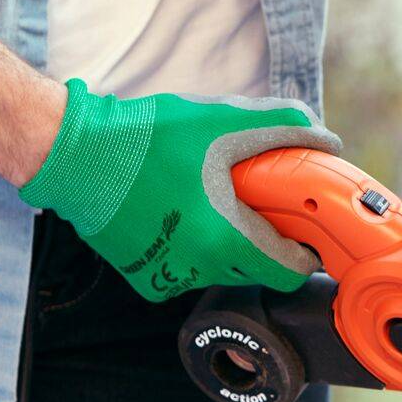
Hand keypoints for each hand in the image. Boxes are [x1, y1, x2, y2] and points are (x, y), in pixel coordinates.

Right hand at [21, 80, 340, 300]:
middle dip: (266, 243)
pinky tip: (180, 215)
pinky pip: (186, 272)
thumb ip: (281, 128)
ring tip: (214, 202)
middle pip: (256, 270)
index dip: (304, 252)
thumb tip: (326, 139)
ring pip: (221, 272)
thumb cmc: (147, 138)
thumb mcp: (221, 122)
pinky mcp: (145, 280)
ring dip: (228, 245)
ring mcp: (168, 279)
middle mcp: (197, 269)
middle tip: (262, 207)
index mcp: (223, 238)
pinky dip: (193, 250)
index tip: (305, 232)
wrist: (74, 156)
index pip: (288, 271)